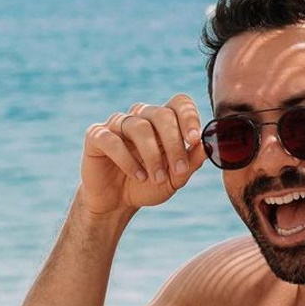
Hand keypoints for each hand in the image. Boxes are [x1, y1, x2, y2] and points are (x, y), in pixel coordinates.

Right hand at [80, 93, 207, 214]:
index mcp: (163, 121)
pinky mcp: (96, 136)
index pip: (179, 103)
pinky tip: (138, 176)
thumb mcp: (175, 178)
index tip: (195, 139)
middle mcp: (140, 117)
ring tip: (156, 178)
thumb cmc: (148, 185)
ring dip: (152, 155)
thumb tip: (208, 145)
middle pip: (161, 114)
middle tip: (179, 169)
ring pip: (139, 127)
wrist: (117, 202)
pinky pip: (112, 140)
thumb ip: (191, 161)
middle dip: (174, 143)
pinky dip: (127, 159)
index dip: (189, 117)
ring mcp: (117, 124)